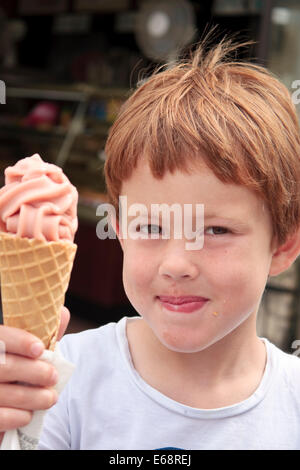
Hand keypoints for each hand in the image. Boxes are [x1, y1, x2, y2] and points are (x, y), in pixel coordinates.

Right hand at [0, 306, 69, 442]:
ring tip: (50, 398)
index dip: (20, 341)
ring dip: (33, 397)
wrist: (2, 396)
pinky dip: (16, 417)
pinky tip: (28, 415)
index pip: (2, 337)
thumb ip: (43, 331)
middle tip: (53, 376)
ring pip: (4, 394)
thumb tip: (63, 314)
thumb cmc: (15, 365)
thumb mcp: (27, 347)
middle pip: (4, 367)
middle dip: (34, 372)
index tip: (40, 349)